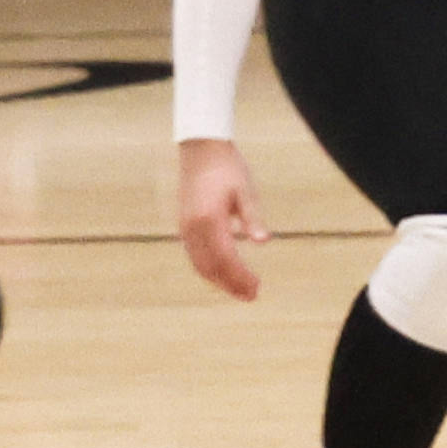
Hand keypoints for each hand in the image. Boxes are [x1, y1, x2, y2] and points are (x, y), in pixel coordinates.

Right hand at [177, 140, 268, 299]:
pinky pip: (194, 256)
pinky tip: (224, 275)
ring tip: (241, 291)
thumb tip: (262, 241)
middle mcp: (192, 228)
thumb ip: (253, 217)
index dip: (240, 276)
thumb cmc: (228, 169)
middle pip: (210, 267)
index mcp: (209, 219)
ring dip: (219, 281)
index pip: (225, 258)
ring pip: (199, 265)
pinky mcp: (184, 226)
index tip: (257, 288)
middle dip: (230, 284)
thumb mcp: (246, 191)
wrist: (201, 151)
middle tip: (252, 296)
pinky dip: (209, 270)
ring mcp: (185, 228)